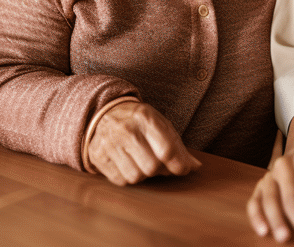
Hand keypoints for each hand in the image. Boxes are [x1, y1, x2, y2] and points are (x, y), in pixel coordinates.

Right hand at [86, 100, 200, 185]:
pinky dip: (127, 177)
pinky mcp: (98, 156)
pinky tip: (127, 163)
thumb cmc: (139, 122)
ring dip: (143, 174)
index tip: (182, 169)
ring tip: (141, 161)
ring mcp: (109, 143)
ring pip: (136, 177)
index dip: (178, 164)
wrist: (104, 113)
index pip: (166, 150)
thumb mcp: (160, 125)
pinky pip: (121, 180)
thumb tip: (195, 166)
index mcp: (145, 118)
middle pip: (152, 167)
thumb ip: (178, 146)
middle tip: (158, 162)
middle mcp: (126, 130)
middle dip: (159, 169)